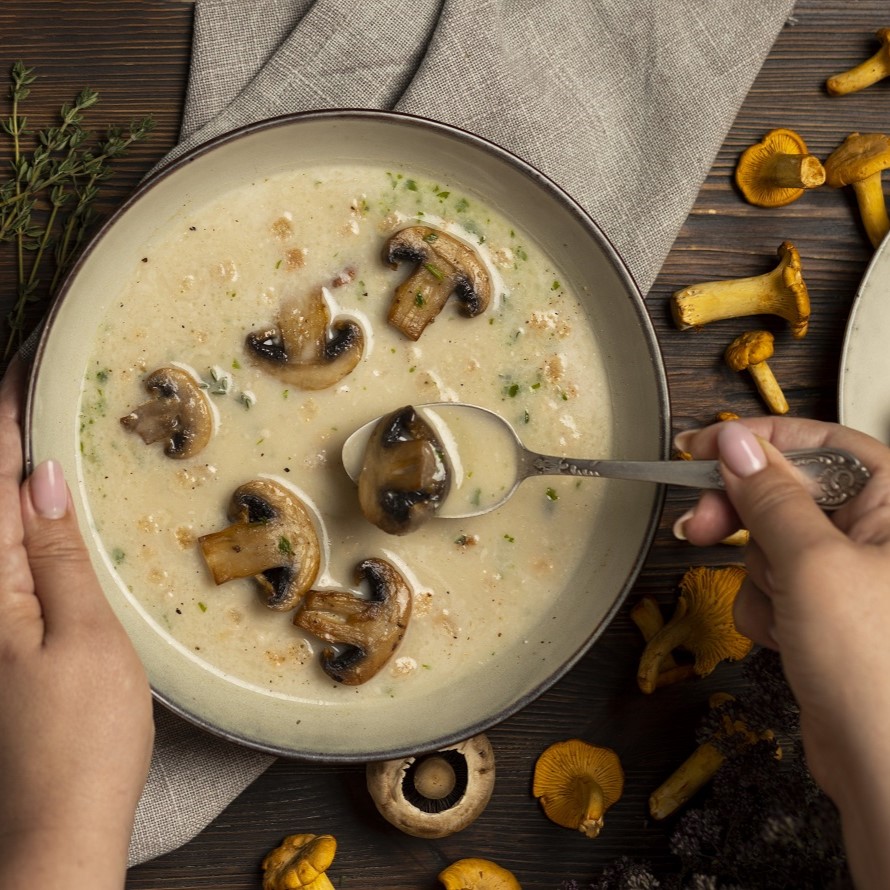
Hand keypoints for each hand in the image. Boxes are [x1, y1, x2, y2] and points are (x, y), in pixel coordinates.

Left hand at [0, 358, 153, 888]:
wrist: (58, 828)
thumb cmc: (81, 738)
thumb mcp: (84, 638)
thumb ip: (57, 556)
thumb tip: (40, 478)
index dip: (5, 422)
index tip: (23, 366)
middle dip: (2, 439)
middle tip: (29, 384)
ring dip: (11, 475)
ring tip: (38, 431)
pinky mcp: (5, 640)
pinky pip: (8, 559)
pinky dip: (21, 519)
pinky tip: (44, 509)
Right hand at [676, 417, 889, 889]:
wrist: (882, 765)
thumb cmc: (870, 661)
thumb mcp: (810, 562)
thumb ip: (768, 495)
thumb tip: (734, 441)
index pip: (821, 441)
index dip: (758, 440)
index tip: (700, 447)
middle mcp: (878, 533)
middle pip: (788, 492)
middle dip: (744, 515)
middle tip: (699, 526)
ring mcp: (851, 575)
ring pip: (772, 542)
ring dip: (759, 575)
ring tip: (781, 610)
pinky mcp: (826, 612)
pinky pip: (774, 585)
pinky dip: (765, 608)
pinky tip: (785, 638)